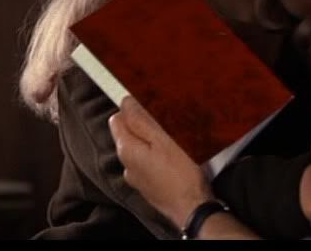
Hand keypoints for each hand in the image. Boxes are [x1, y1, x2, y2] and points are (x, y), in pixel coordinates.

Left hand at [109, 96, 213, 229]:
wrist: (192, 208)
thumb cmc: (181, 174)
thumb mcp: (163, 141)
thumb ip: (142, 122)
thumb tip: (126, 102)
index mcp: (127, 150)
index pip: (117, 120)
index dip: (130, 109)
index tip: (147, 103)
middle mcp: (126, 165)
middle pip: (128, 135)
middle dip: (143, 125)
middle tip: (167, 122)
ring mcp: (136, 177)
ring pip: (139, 150)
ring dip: (151, 142)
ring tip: (173, 139)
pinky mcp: (148, 186)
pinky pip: (147, 163)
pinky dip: (156, 156)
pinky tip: (173, 157)